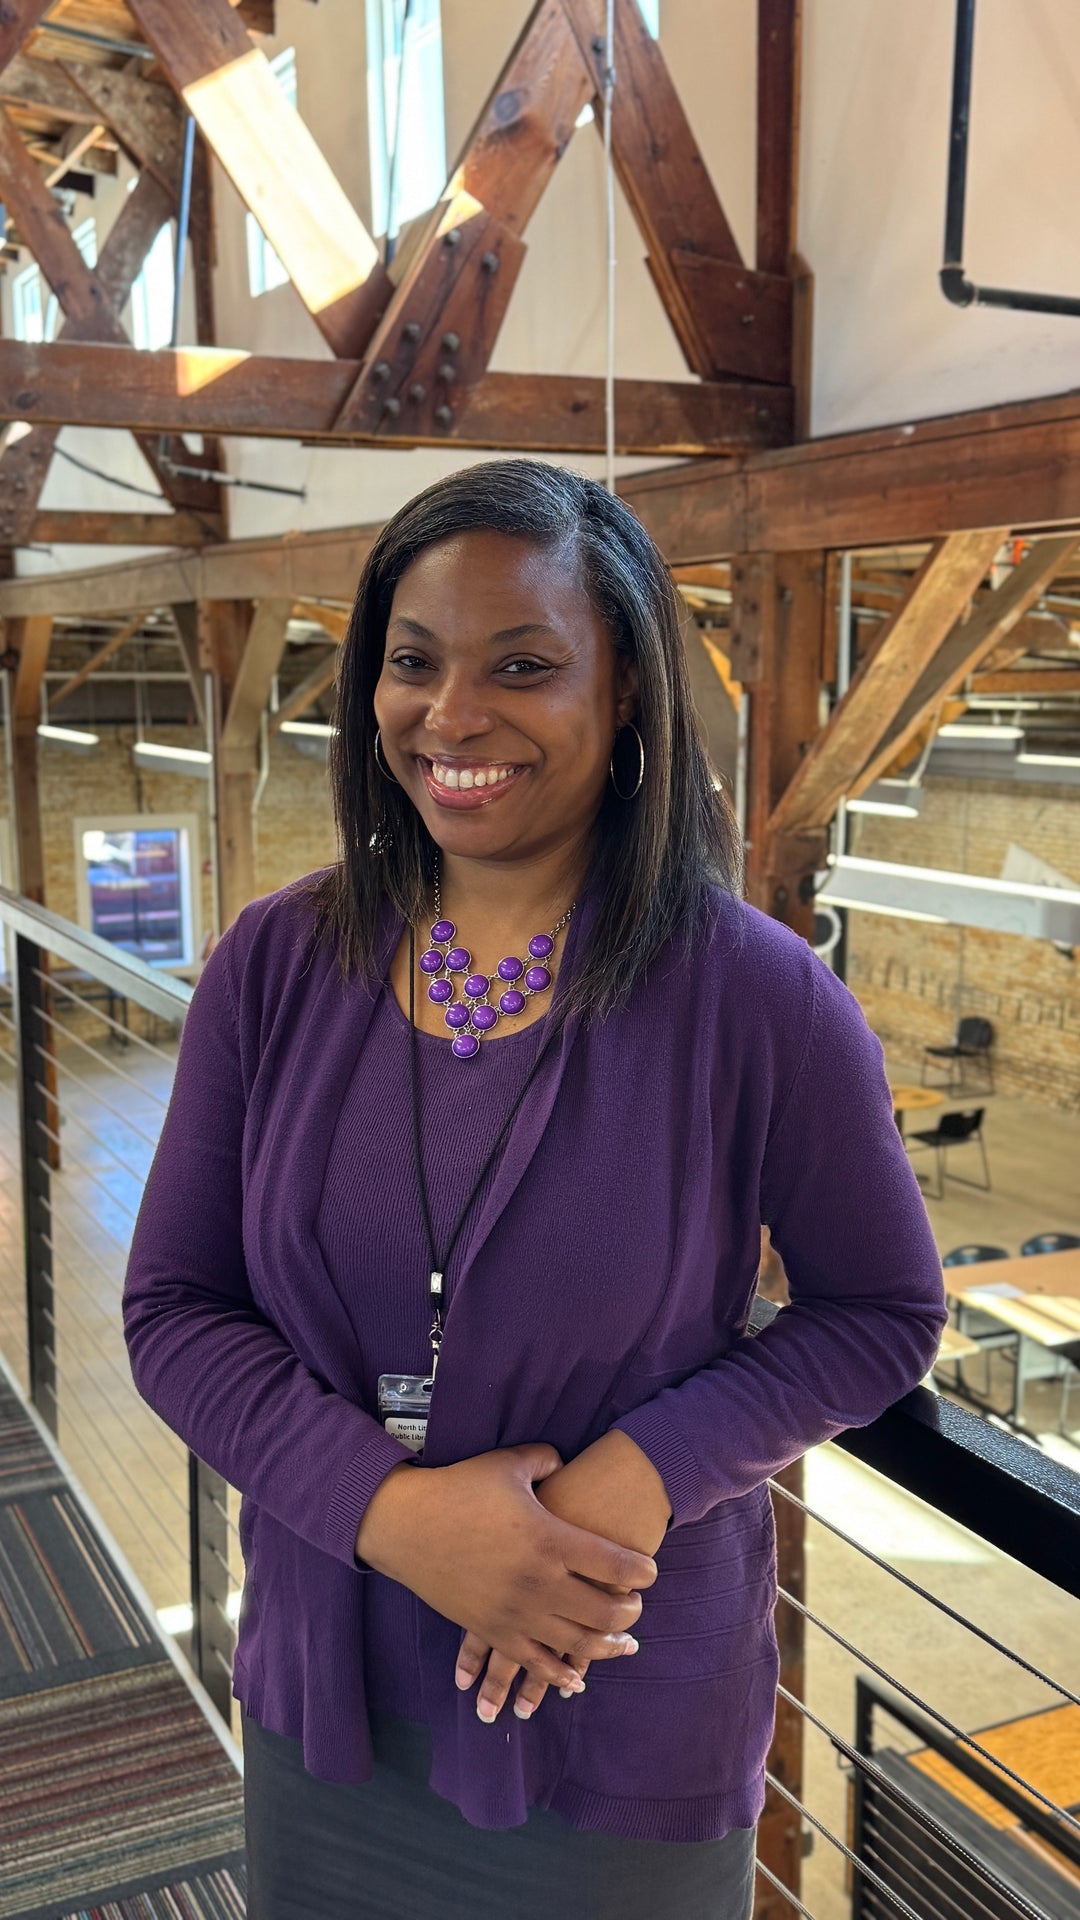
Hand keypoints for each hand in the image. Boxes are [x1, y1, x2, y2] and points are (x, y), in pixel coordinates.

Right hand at [356, 1443, 656, 1694]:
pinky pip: (534, 1663)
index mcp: (550, 1540)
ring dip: (606, 1648)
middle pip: (604, 1611)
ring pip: (576, 1645)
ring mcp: (516, 1612)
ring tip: (624, 1645)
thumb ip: (546, 1461)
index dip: (641, 1571)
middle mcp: (539, 1582)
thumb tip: (564, 1462)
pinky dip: (559, 1676)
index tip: (649, 1572)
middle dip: (629, 1613)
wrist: (405, 1524)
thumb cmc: (459, 1488)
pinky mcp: (493, 1631)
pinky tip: (576, 1680)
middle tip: (636, 1607)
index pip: (615, 1565)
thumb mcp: (508, 1465)